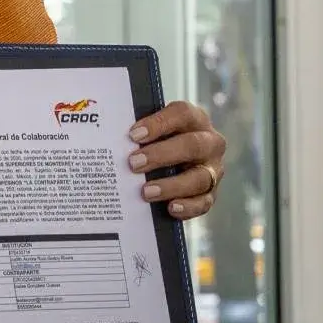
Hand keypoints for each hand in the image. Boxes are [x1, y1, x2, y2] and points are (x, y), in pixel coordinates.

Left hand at [128, 100, 227, 220]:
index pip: (182, 114)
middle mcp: (210, 143)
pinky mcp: (211, 193)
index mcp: (194, 119)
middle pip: (192, 146)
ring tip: (146, 191)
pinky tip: (171, 208)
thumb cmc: (157, 139)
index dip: (159, 123)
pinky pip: (204, 202)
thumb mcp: (152, 129)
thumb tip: (108, 134)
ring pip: (200, 178)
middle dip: (161, 155)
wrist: (176, 159)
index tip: (133, 134)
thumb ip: (138, 130)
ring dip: (171, 186)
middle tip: (133, 163)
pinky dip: (188, 207)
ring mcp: (213, 169)